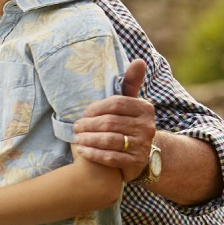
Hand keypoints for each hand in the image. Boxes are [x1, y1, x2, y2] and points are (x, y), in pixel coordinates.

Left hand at [74, 58, 152, 180]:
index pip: (115, 104)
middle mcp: (147, 127)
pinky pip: (110, 157)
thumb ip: (130, 83)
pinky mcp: (135, 163)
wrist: (141, 154)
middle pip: (110, 122)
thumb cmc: (128, 123)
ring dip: (88, 139)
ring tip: (77, 138)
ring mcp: (142, 146)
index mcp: (145, 109)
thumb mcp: (131, 103)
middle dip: (88, 125)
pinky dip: (93, 154)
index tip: (83, 113)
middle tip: (75, 127)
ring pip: (109, 140)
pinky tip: (82, 151)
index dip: (95, 108)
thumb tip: (138, 61)